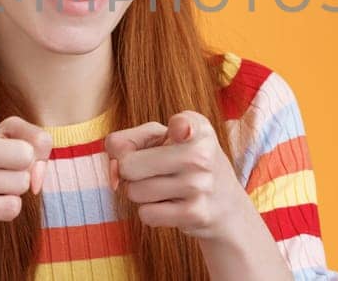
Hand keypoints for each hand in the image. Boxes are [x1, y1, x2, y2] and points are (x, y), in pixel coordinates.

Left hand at [104, 111, 256, 240]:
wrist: (225, 203)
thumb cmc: (184, 164)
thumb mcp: (165, 137)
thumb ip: (128, 140)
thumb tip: (113, 168)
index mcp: (196, 128)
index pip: (181, 123)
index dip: (177, 127)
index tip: (180, 131)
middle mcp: (202, 155)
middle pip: (128, 165)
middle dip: (130, 172)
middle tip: (152, 171)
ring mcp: (199, 185)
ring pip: (135, 192)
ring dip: (141, 193)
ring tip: (164, 188)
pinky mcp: (195, 214)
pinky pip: (146, 214)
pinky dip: (151, 212)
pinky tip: (171, 205)